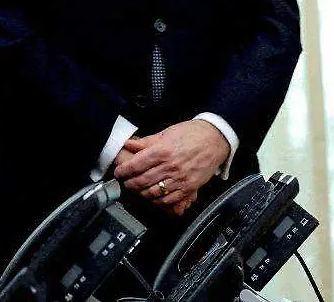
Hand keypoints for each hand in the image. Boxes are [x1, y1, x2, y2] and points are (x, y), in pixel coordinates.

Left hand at [114, 120, 228, 209]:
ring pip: (153, 192)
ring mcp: (180, 179)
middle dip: (129, 184)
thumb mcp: (165, 133)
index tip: (118, 173)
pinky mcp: (189, 187)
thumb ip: (145, 142)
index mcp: (162, 151)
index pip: (135, 165)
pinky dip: (157, 201)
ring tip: (136, 189)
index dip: (123, 171)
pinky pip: (169, 199)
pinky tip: (152, 197)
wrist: (215, 139)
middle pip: (142, 181)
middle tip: (125, 182)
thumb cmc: (191, 134)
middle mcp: (170, 167)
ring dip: (141, 193)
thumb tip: (128, 144)